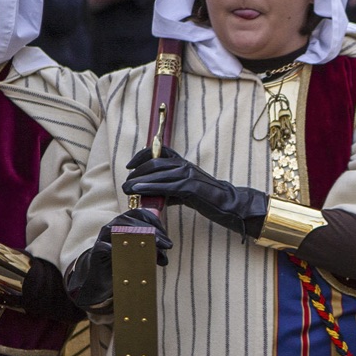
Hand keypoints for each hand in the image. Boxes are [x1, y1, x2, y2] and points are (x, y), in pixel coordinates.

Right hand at [66, 208, 171, 308]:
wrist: (103, 278)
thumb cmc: (124, 263)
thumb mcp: (142, 255)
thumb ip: (153, 251)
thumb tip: (164, 255)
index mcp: (124, 224)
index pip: (139, 214)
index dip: (154, 221)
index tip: (165, 235)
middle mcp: (113, 227)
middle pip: (132, 222)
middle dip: (153, 232)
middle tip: (166, 245)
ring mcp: (103, 238)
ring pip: (118, 230)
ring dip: (139, 239)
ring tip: (155, 248)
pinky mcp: (97, 251)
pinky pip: (104, 247)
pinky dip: (116, 249)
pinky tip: (127, 255)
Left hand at [122, 145, 266, 237]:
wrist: (229, 204)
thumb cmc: (207, 199)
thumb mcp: (185, 190)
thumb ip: (169, 190)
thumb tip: (150, 195)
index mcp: (183, 163)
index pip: (159, 151)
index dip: (142, 156)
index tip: (130, 166)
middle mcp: (185, 165)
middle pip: (154, 162)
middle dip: (137, 172)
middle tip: (126, 183)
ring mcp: (188, 175)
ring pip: (158, 173)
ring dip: (139, 180)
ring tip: (127, 188)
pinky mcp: (190, 187)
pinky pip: (166, 186)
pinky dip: (150, 187)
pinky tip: (140, 191)